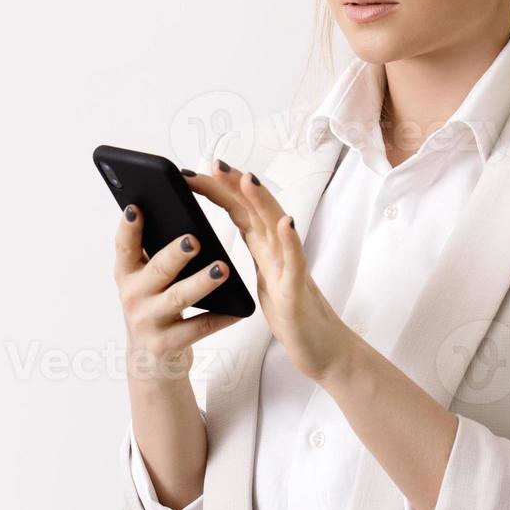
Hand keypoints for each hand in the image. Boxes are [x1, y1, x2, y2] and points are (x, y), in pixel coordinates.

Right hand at [112, 203, 242, 382]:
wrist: (149, 363)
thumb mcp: (145, 283)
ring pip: (179, 298)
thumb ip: (154, 256)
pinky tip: (237, 310)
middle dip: (175, 254)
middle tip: (194, 240)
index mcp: (128, 274)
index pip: (125, 246)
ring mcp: (148, 322)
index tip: (135, 208)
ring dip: (202, 282)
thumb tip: (181, 220)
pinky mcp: (166, 344)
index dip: (128, 228)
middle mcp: (134, 296)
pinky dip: (220, 318)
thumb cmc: (153, 308)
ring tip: (222, 269)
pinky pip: (198, 328)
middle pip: (157, 270)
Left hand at [182, 159, 354, 383]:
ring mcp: (289, 266)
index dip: (217, 188)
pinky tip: (286, 224)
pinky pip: (296, 262)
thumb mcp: (259, 276)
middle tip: (213, 163)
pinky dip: (291, 241)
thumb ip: (243, 253)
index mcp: (264, 246)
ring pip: (277, 226)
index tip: (190, 174)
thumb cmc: (289, 311)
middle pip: (256, 208)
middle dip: (235, 184)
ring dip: (263, 201)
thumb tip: (207, 237)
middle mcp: (278, 249)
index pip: (238, 208)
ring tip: (248, 179)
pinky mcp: (298, 289)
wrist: (319, 346)